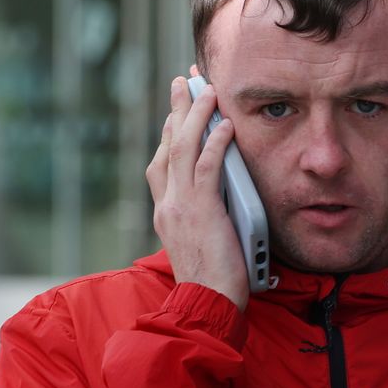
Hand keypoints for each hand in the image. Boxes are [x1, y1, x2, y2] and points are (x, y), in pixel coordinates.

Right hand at [145, 77, 249, 310]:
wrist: (205, 306)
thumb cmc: (209, 281)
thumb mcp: (199, 241)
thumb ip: (203, 213)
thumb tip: (220, 191)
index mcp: (165, 210)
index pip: (162, 160)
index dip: (170, 130)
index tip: (178, 108)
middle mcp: (167, 203)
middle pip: (168, 145)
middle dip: (177, 109)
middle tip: (184, 81)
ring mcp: (180, 206)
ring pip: (183, 149)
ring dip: (196, 115)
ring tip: (207, 89)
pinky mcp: (200, 212)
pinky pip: (206, 168)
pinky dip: (215, 143)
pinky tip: (225, 125)